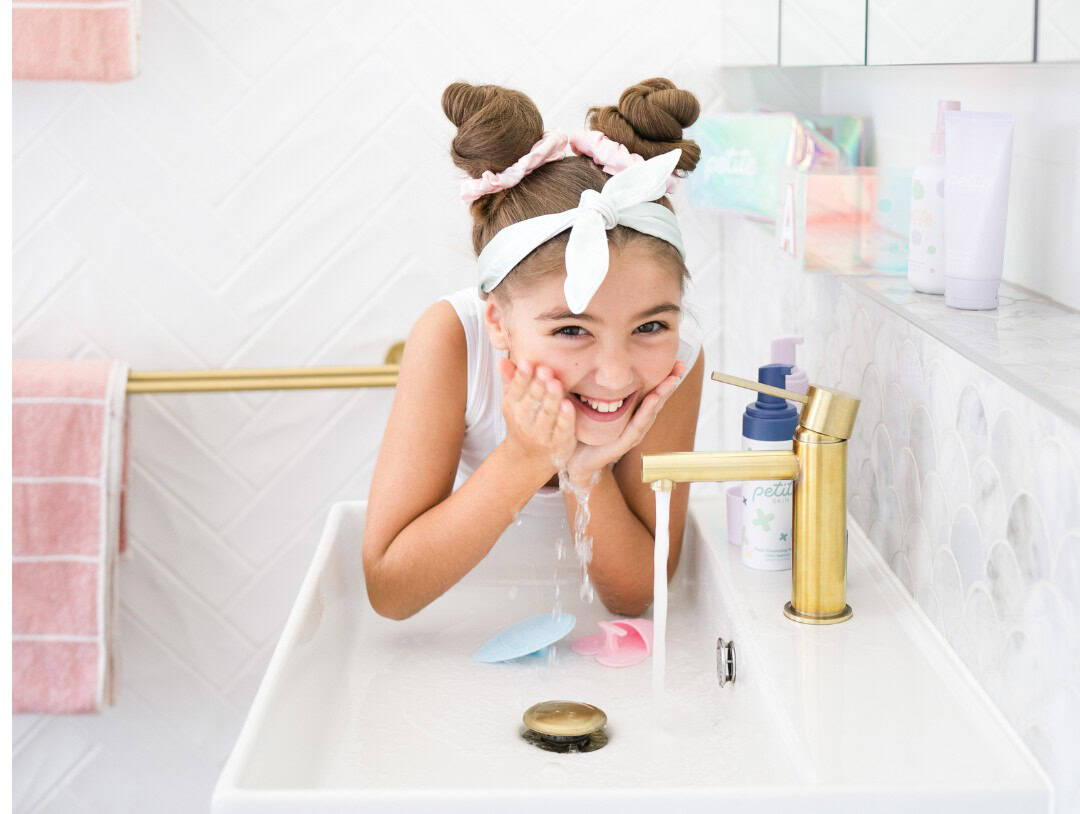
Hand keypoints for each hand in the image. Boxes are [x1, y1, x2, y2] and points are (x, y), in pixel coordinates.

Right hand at [498, 358, 576, 474]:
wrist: (530, 457)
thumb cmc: (524, 420)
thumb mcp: (513, 401)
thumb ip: (510, 380)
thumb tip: (502, 360)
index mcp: (513, 406)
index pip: (517, 389)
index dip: (522, 376)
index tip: (527, 362)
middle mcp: (525, 420)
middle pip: (532, 400)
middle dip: (538, 385)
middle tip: (545, 369)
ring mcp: (542, 433)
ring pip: (547, 413)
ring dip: (551, 399)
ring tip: (556, 383)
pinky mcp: (559, 442)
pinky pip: (562, 429)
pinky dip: (565, 418)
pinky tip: (568, 405)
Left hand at [562, 360, 688, 489]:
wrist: (575, 461)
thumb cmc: (585, 431)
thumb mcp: (593, 405)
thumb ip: (599, 388)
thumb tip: (599, 362)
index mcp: (632, 413)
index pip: (652, 392)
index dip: (663, 377)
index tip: (675, 361)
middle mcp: (636, 423)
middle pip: (657, 399)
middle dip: (670, 383)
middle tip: (681, 366)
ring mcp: (632, 434)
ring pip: (651, 411)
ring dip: (662, 394)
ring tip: (672, 379)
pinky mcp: (624, 443)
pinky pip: (637, 425)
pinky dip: (646, 411)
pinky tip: (653, 398)